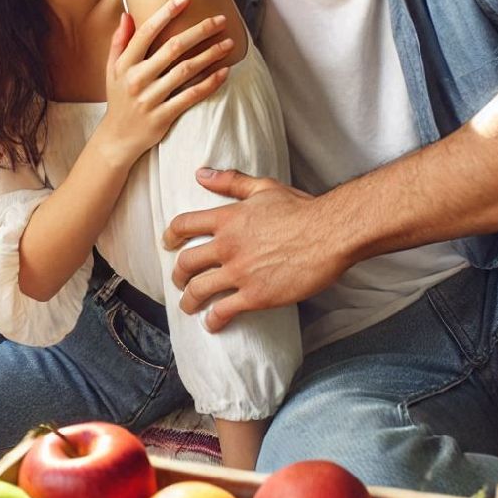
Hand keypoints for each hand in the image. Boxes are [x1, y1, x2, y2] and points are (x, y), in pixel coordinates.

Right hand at [97, 0, 231, 167]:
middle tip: (220, 20)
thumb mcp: (112, 70)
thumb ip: (119, 42)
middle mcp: (137, 79)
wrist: (117, 138)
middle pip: (173, 48)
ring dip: (210, 55)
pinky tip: (224, 72)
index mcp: (125, 64)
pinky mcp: (163, 116)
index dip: (167, 12)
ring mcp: (151, 99)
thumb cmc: (118, 99)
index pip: (147, 32)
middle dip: (200, 31)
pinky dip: (209, 84)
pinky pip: (191, 96)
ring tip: (229, 44)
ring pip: (186, 71)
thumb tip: (128, 14)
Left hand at [163, 168, 352, 331]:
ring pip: (198, 290)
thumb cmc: (302, 209)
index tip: (168, 243)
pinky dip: (213, 320)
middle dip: (177, 274)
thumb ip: (231, 182)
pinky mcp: (255, 296)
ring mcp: (240, 272)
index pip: (184, 225)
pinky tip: (212, 324)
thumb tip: (202, 174)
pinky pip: (223, 311)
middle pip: (185, 262)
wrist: (330, 234)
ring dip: (189, 300)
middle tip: (179, 280)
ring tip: (189, 305)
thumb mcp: (264, 188)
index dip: (170, 235)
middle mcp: (227, 246)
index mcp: (227, 219)